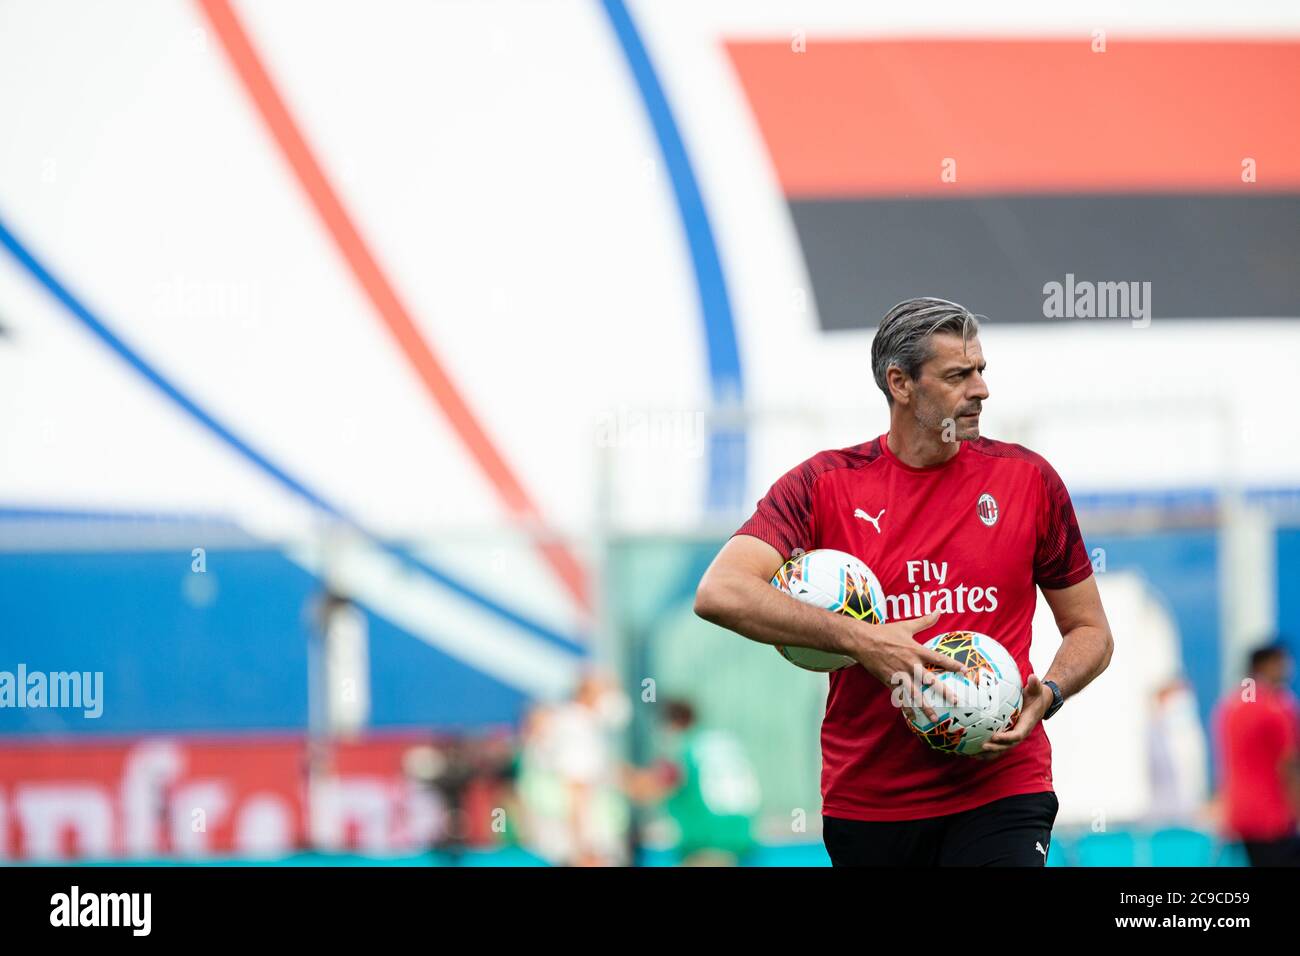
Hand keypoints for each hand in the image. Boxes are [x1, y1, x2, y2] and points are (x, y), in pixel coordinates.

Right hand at [848, 612, 964, 724]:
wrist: (863, 641)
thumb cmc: (885, 632)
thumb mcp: (906, 625)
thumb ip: (925, 620)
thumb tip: (939, 610)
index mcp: (916, 651)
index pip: (939, 659)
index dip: (953, 665)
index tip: (965, 671)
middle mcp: (910, 664)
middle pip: (930, 681)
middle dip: (944, 692)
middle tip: (956, 702)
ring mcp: (899, 675)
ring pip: (915, 694)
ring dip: (925, 707)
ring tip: (935, 718)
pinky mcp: (889, 681)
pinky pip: (899, 696)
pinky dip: (905, 707)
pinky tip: (912, 716)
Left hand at [974, 675, 1052, 760]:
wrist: (1040, 701)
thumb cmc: (1036, 694)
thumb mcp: (1037, 689)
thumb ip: (1035, 685)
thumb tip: (1033, 678)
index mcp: (1027, 724)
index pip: (1017, 735)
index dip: (1006, 737)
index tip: (995, 736)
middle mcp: (1020, 732)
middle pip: (1008, 745)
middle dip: (996, 747)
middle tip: (982, 746)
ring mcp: (1014, 734)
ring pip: (1002, 747)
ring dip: (989, 752)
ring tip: (974, 754)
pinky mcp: (1008, 733)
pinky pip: (998, 743)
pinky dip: (987, 749)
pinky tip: (973, 750)